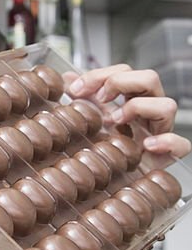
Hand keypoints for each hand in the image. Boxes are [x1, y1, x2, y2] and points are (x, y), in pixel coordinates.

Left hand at [66, 63, 190, 158]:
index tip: (76, 89)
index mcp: (131, 98)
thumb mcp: (92, 118)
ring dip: (139, 108)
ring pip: (167, 105)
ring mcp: (161, 130)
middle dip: (120, 83)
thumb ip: (83, 97)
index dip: (100, 74)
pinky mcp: (169, 153)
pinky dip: (166, 142)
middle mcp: (148, 110)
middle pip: (149, 78)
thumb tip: (67, 78)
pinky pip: (181, 144)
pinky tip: (147, 145)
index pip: (124, 71)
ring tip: (116, 121)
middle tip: (100, 99)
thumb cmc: (108, 146)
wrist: (118, 178)